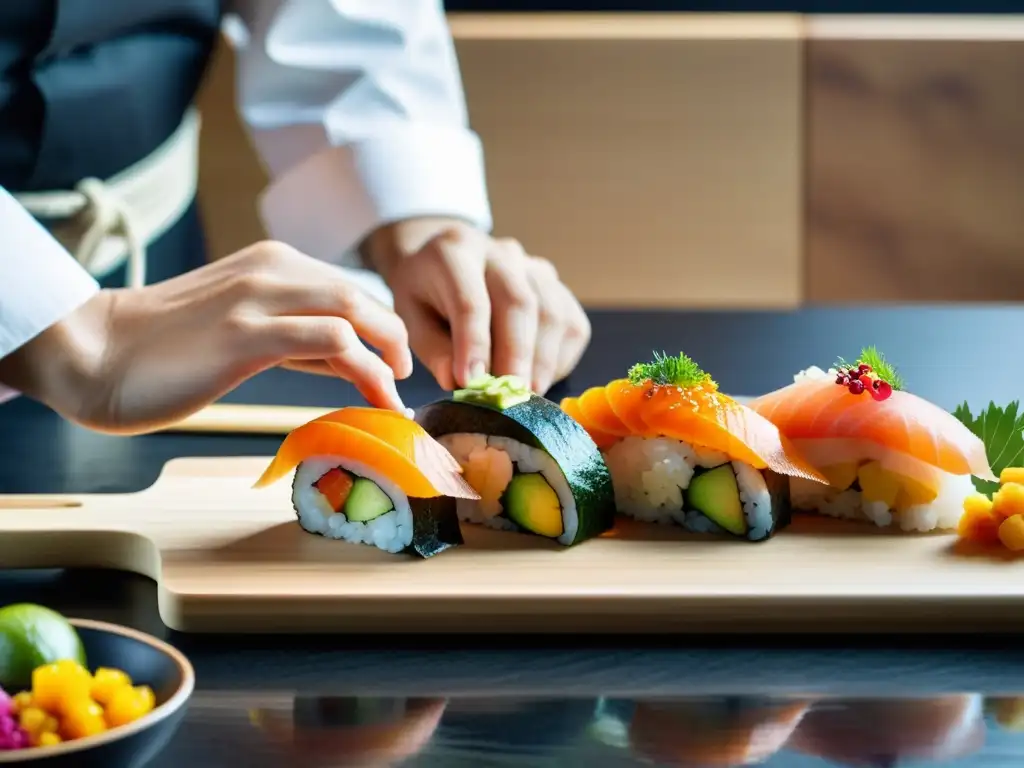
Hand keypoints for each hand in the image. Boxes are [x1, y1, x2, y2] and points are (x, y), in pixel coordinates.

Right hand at [0, 241, 412, 433]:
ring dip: (388, 355)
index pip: (347, 287)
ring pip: (353, 309)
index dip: (380, 326)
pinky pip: (330, 341)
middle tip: (404, 378)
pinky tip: (378, 397)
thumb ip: (294, 334)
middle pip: (361, 294)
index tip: (394, 364)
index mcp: (271, 263)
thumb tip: (347, 356)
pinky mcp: (245, 336)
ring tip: (396, 395)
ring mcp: (257, 299)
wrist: (93, 351)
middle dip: (395, 338)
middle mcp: (270, 270)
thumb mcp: (241, 326)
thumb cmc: (165, 348)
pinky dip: (367, 370)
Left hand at [362, 218, 590, 393]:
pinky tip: (537, 377)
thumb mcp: (412, 318)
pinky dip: (558, 360)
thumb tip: (457, 381)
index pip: (471, 300)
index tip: (470, 382)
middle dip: (515, 356)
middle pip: (519, 303)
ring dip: (541, 362)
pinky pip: (571, 326)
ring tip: (522, 394)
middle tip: (508, 396)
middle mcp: (502, 253)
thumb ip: (433, 348)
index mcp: (455, 252)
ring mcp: (536, 267)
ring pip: (552, 314)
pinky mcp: (559, 288)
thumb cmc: (426, 295)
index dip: (473, 344)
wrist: (447, 258)